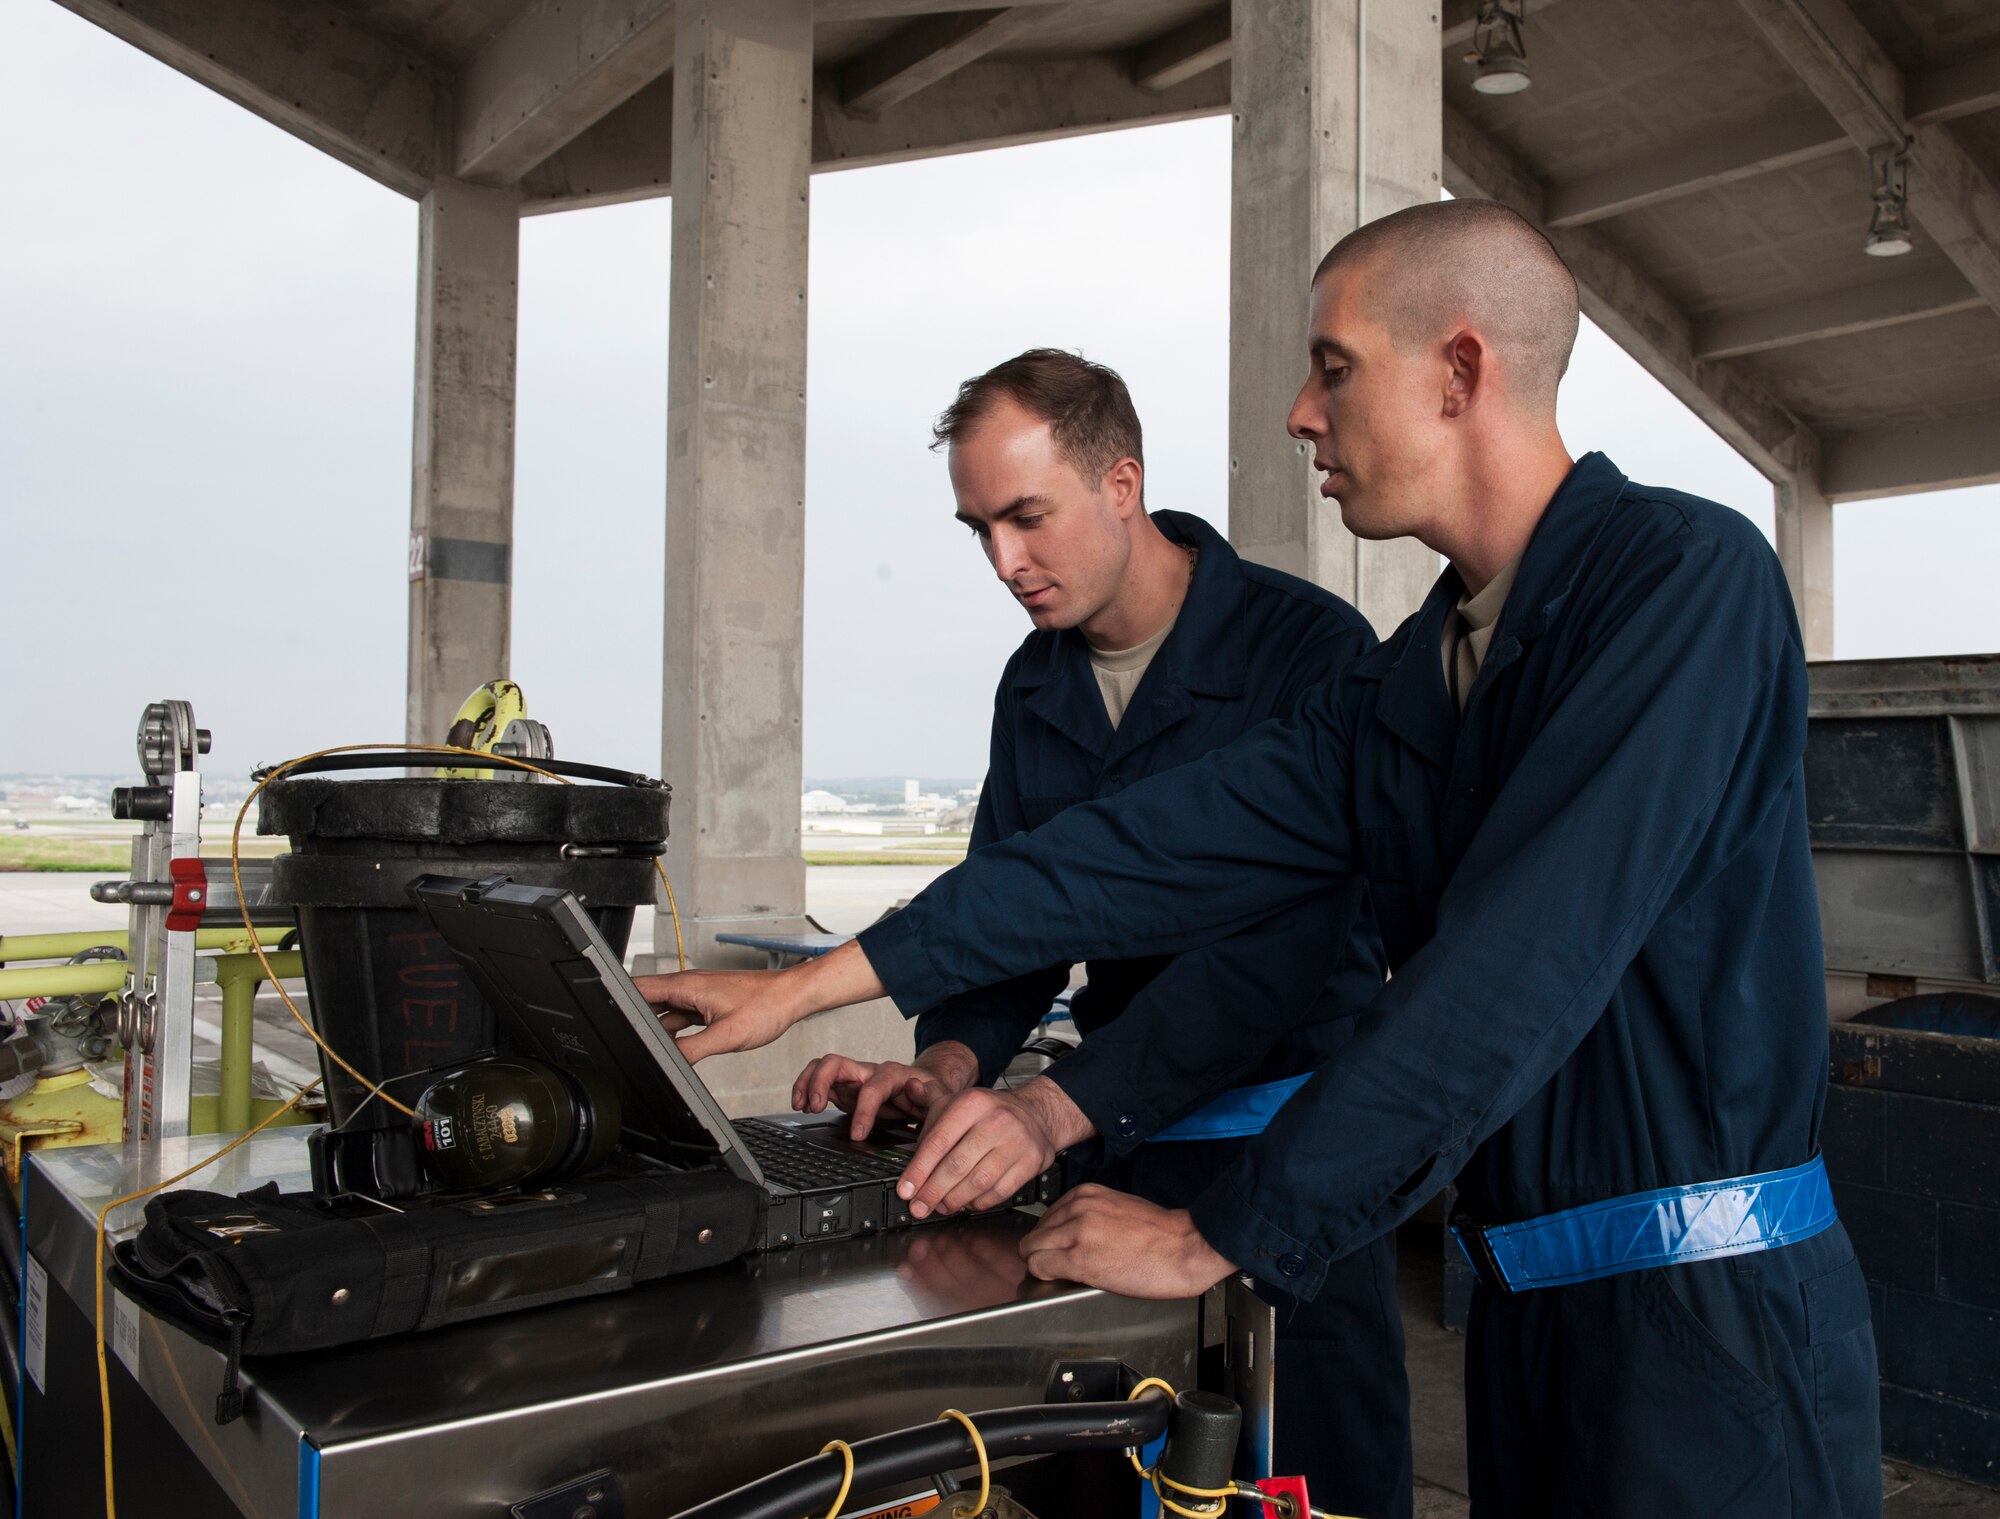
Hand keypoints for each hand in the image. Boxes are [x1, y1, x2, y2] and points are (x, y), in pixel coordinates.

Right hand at [634, 941, 887, 1061]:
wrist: (792, 997)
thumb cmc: (767, 1006)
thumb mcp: (726, 1036)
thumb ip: (692, 1049)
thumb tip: (668, 1061)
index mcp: (686, 985)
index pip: (638, 988)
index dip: (616, 999)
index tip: (603, 1013)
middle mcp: (688, 986)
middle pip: (647, 1000)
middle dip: (633, 1019)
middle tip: (622, 1039)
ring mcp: (697, 995)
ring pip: (664, 1011)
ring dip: (655, 1028)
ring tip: (646, 1047)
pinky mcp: (707, 1004)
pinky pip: (680, 1016)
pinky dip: (673, 1031)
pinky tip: (674, 1046)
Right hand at [792, 1043, 979, 1138]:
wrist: (926, 1090)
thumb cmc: (931, 1094)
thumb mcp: (939, 1097)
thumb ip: (930, 1095)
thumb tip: (914, 1088)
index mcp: (893, 1075)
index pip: (873, 1088)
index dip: (864, 1110)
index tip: (858, 1135)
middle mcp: (869, 1072)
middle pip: (837, 1063)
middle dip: (820, 1083)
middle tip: (814, 1108)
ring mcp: (854, 1079)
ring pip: (823, 1068)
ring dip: (807, 1083)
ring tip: (801, 1106)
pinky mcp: (845, 1089)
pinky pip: (820, 1082)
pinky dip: (806, 1090)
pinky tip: (802, 1107)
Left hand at [896, 1077, 1092, 1218]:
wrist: (1036, 1114)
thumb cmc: (989, 1112)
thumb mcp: (959, 1100)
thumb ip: (931, 1099)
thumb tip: (909, 1088)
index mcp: (972, 1102)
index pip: (938, 1141)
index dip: (918, 1170)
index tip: (905, 1190)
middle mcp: (997, 1119)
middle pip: (957, 1165)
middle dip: (933, 1191)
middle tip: (918, 1206)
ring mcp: (1017, 1141)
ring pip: (978, 1182)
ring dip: (954, 1200)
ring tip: (941, 1206)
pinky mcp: (1031, 1161)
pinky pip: (1000, 1192)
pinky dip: (979, 1202)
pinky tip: (967, 1203)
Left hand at [1019, 1184, 1236, 1298]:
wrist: (1185, 1246)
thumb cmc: (1160, 1232)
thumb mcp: (1117, 1207)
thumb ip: (1088, 1214)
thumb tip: (1068, 1233)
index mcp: (1085, 1194)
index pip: (1046, 1217)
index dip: (1051, 1238)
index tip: (1060, 1249)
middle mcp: (1077, 1209)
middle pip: (1035, 1234)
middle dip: (1042, 1251)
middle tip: (1058, 1265)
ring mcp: (1076, 1233)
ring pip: (1031, 1250)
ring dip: (1042, 1264)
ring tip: (1062, 1274)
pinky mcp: (1079, 1260)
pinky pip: (1040, 1266)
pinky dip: (1044, 1275)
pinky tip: (1062, 1279)